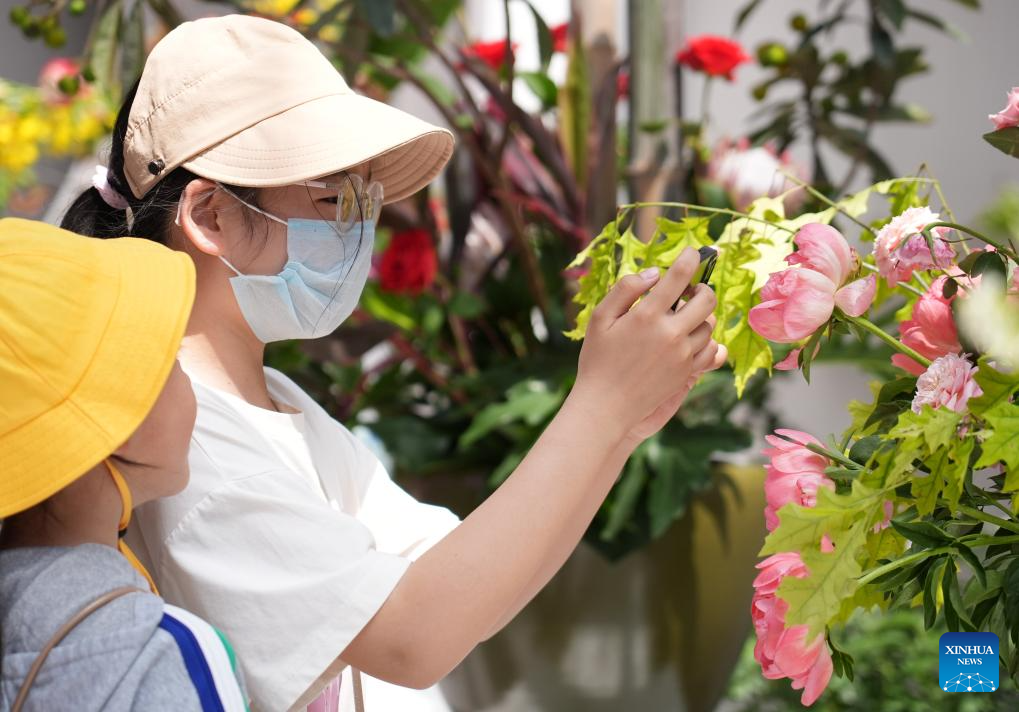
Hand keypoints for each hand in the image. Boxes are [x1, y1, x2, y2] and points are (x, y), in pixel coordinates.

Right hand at [569, 247, 720, 445]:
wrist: (606, 405)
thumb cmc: (598, 359)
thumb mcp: (600, 318)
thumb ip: (625, 289)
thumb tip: (654, 273)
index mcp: (646, 315)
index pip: (679, 276)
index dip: (690, 258)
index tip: (693, 253)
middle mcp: (670, 333)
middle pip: (707, 300)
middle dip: (702, 289)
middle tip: (688, 291)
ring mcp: (683, 355)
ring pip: (709, 326)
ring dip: (699, 317)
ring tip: (681, 320)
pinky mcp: (688, 373)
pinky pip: (711, 350)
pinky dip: (705, 342)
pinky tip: (689, 340)